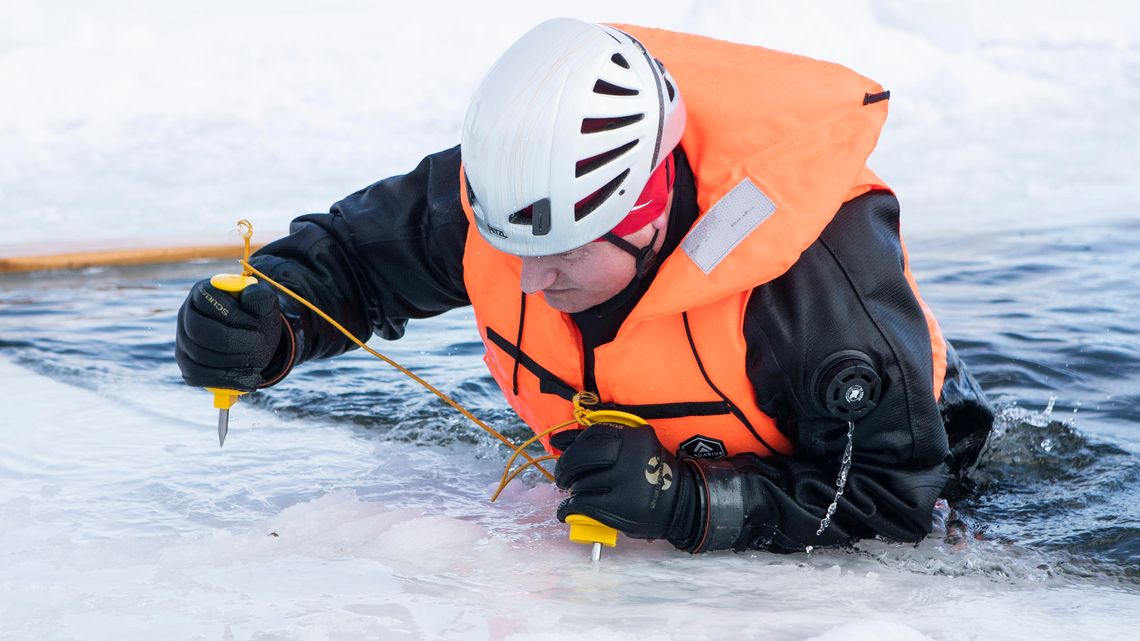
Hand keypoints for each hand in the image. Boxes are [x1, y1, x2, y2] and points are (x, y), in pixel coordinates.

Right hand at [175, 279, 286, 391]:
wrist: (253, 338)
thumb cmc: (257, 317)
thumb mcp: (264, 304)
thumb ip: (260, 297)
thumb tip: (251, 292)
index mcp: (203, 291)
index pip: (206, 301)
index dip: (234, 317)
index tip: (257, 327)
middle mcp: (186, 314)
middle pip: (198, 331)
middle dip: (233, 343)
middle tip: (259, 348)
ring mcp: (182, 339)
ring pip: (197, 355)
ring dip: (232, 362)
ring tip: (258, 362)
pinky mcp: (186, 362)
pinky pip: (196, 375)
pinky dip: (224, 379)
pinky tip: (247, 377)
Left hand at [554, 422, 700, 547]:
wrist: (683, 505)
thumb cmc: (651, 475)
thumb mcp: (633, 450)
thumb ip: (599, 442)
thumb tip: (557, 441)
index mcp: (635, 436)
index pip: (593, 434)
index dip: (573, 445)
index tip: (565, 455)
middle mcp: (632, 454)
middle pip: (582, 457)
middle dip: (566, 468)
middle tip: (563, 478)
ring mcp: (628, 480)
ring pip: (582, 482)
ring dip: (573, 490)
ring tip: (577, 494)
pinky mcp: (623, 505)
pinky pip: (583, 504)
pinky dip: (568, 508)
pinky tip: (567, 510)